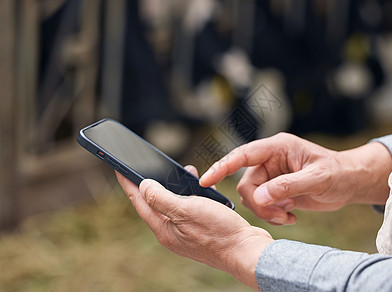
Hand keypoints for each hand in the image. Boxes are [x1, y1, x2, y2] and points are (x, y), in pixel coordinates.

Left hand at [115, 167, 272, 289]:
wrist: (247, 251)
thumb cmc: (219, 232)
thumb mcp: (186, 209)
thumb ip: (161, 197)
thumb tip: (143, 185)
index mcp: (164, 229)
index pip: (139, 201)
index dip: (128, 182)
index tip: (119, 167)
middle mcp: (172, 232)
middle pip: (156, 202)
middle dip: (154, 182)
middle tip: (152, 165)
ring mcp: (187, 232)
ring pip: (175, 204)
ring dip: (177, 187)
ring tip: (185, 173)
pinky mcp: (201, 230)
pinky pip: (190, 208)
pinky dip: (192, 195)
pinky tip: (202, 188)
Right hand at [200, 133, 391, 224]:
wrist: (348, 183)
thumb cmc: (337, 173)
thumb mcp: (316, 179)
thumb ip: (288, 186)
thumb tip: (259, 198)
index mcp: (277, 148)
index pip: (243, 155)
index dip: (222, 167)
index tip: (205, 180)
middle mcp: (270, 161)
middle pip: (246, 184)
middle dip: (260, 204)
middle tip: (281, 214)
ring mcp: (271, 177)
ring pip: (252, 198)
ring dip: (267, 212)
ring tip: (289, 214)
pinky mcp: (274, 191)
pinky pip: (261, 206)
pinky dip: (273, 215)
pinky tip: (292, 215)